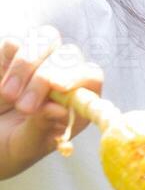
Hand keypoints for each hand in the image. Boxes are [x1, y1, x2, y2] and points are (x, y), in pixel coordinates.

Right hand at [0, 26, 102, 180]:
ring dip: (26, 64)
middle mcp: (61, 78)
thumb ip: (41, 127)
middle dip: (46, 76)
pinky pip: (13, 43)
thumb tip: (58, 109)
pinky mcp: (9, 58)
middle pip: (69, 54)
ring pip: (46, 39)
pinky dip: (6, 60)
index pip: (91, 76)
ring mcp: (36, 64)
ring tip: (8, 96)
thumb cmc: (10, 150)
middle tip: (23, 107)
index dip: (78, 76)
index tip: (57, 87)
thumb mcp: (25, 146)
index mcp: (76, 102)